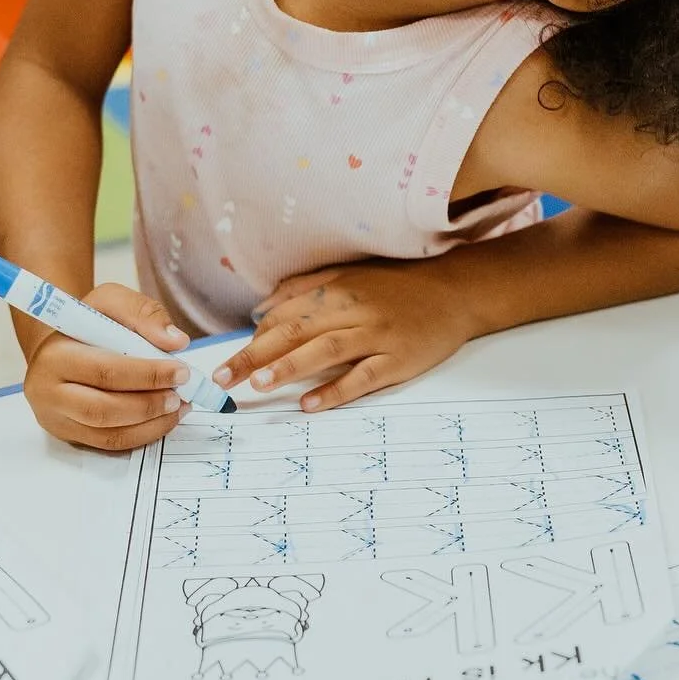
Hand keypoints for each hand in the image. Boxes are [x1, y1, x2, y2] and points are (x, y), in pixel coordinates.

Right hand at [22, 283, 193, 451]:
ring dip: (150, 425)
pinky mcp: (66, 435)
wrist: (56, 345)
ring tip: (177, 409)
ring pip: (106, 434)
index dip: (147, 375)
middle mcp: (47, 390)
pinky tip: (162, 420)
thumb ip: (144, 314)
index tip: (182, 372)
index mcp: (55, 354)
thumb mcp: (112, 301)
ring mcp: (54, 418)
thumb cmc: (87, 323)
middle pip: (102, 409)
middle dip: (149, 405)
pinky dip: (141, 436)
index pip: (105, 371)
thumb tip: (176, 341)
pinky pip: (108, 444)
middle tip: (181, 397)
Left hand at [214, 259, 475, 411]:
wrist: (455, 292)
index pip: (285, 316)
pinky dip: (335, 390)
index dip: (253, 339)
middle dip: (255, 356)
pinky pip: (362, 377)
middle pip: (296, 332)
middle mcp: (352, 310)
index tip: (226, 361)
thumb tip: (262, 308)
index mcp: (336, 290)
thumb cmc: (397, 286)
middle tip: (223, 379)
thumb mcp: (350, 275)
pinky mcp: (398, 359)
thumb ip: (305, 288)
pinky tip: (309, 404)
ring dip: (289, 367)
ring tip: (258, 385)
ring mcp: (376, 336)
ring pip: (325, 351)